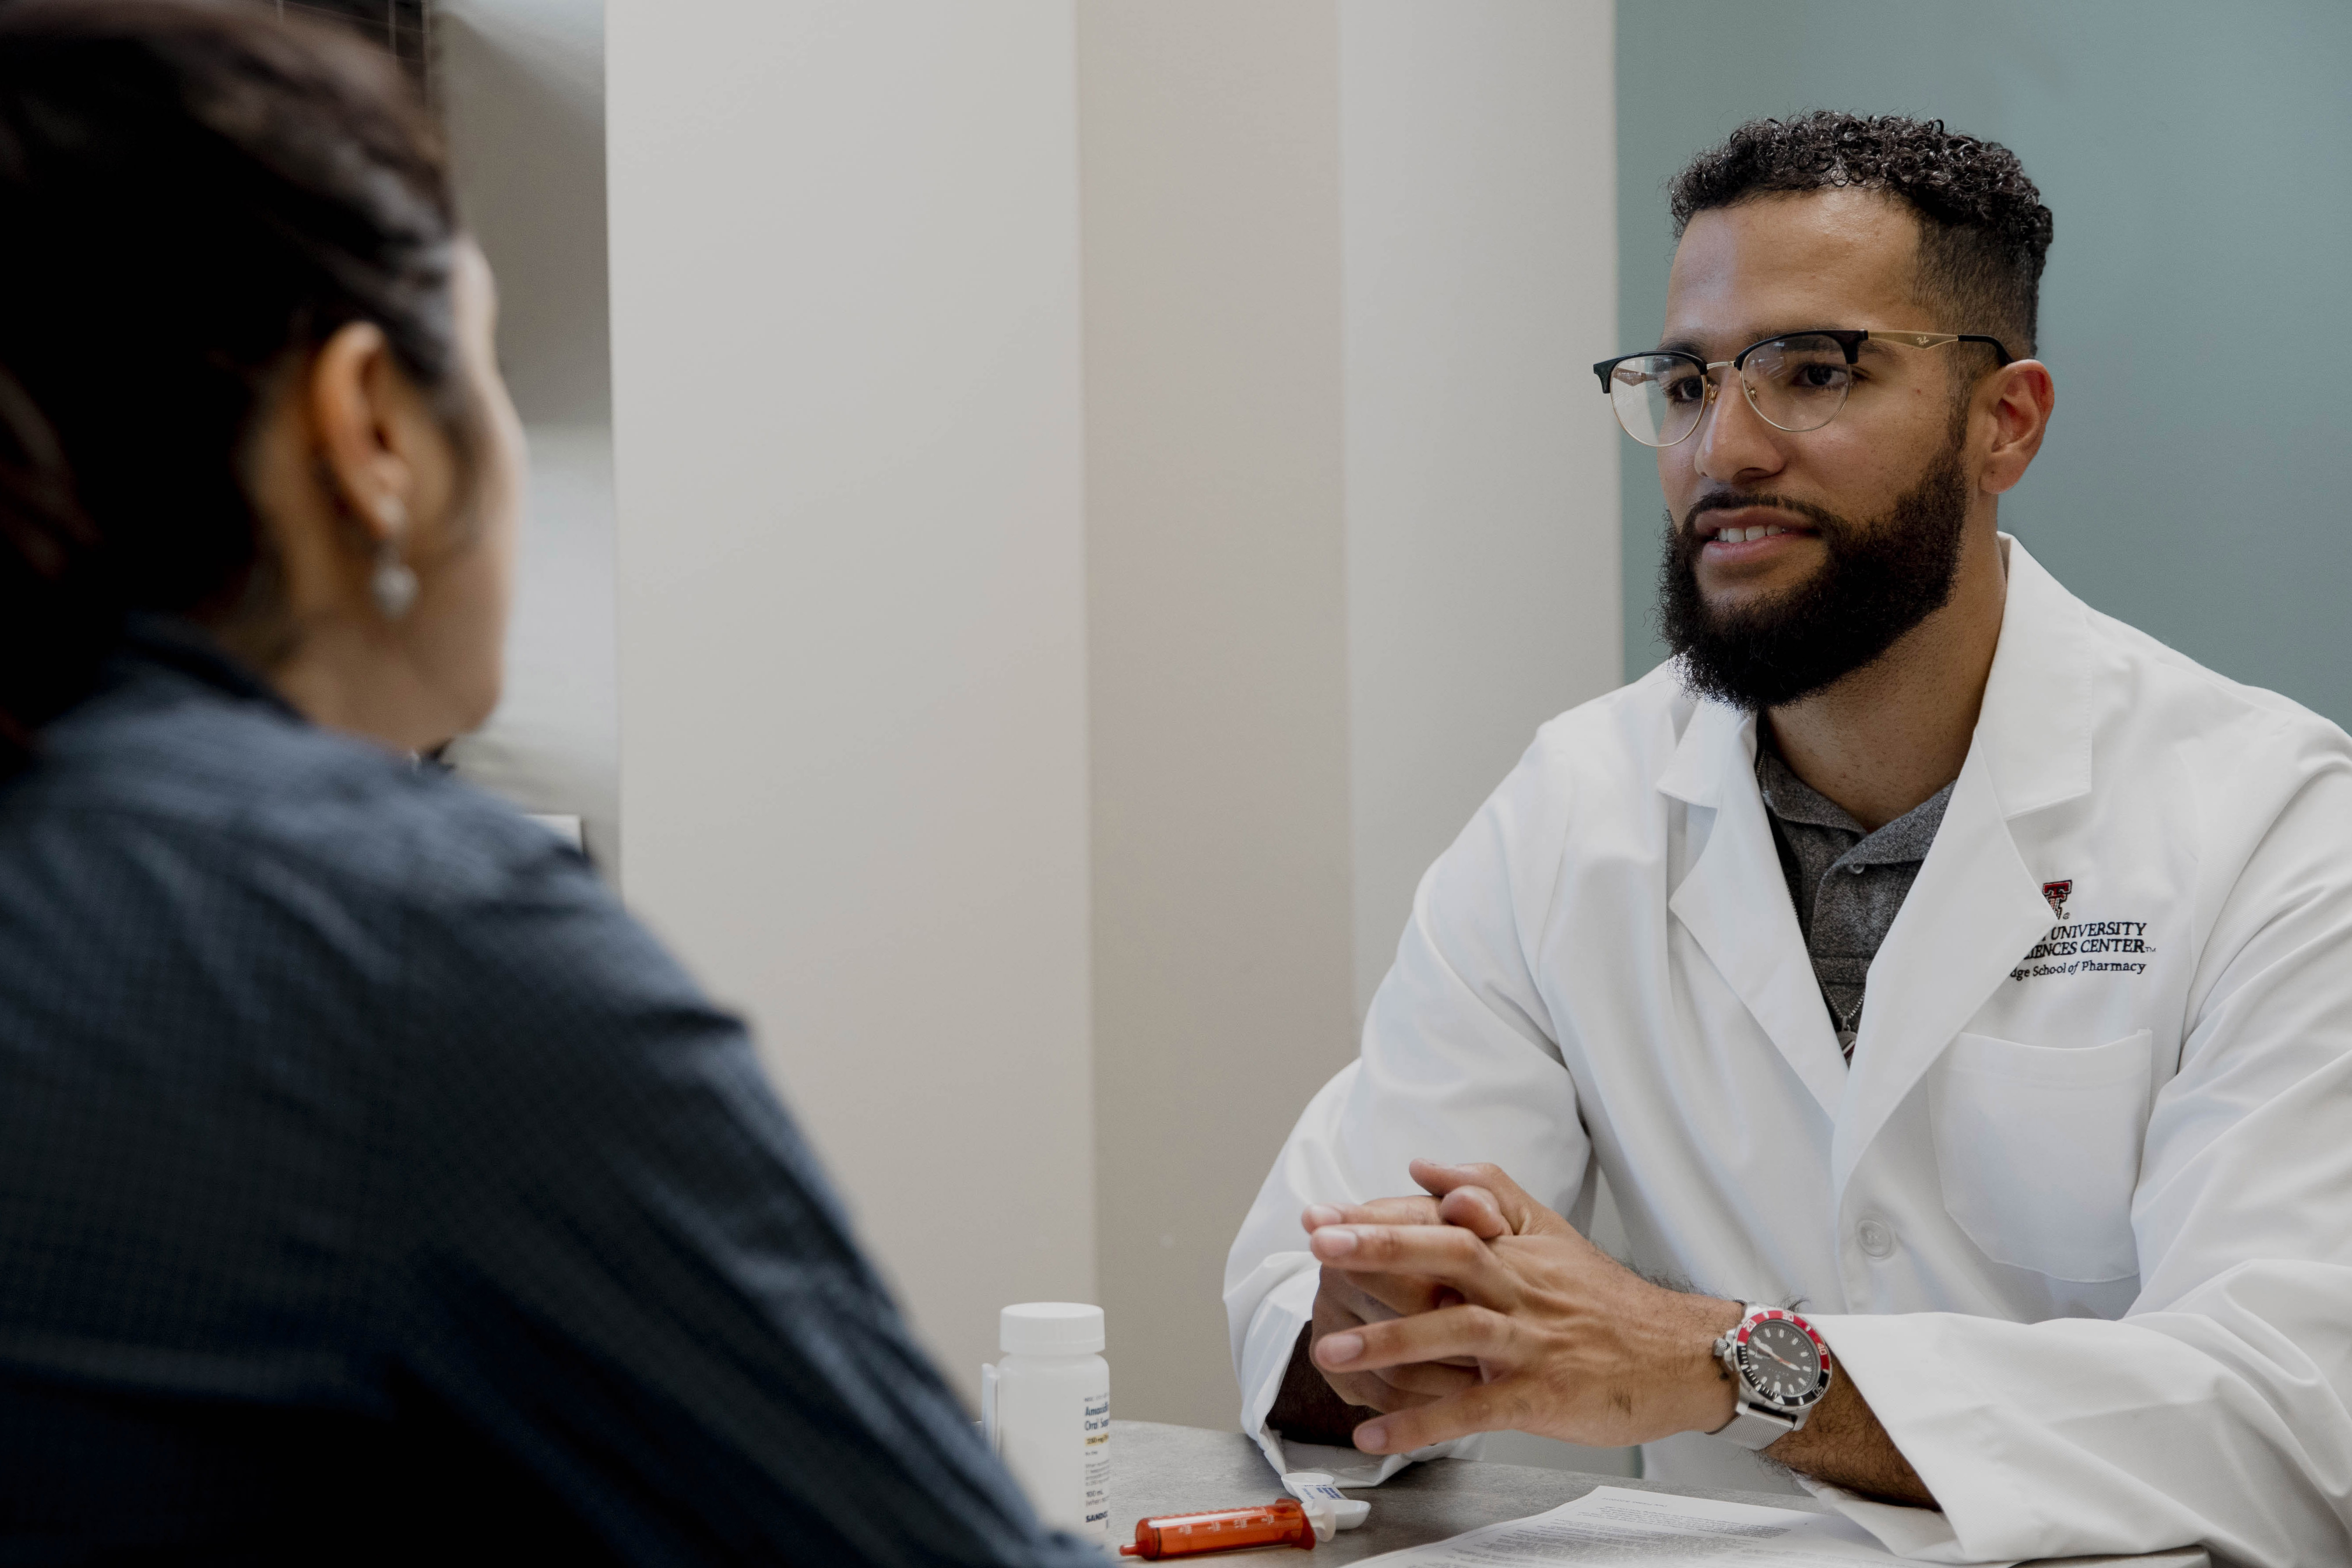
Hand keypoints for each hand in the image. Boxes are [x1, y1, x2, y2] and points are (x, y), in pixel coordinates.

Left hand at [1306, 1160, 1742, 1453]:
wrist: (1676, 1354)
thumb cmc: (1603, 1298)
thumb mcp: (1549, 1232)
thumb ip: (1486, 1192)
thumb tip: (1421, 1167)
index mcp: (1514, 1249)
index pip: (1441, 1221)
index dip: (1381, 1217)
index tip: (1321, 1216)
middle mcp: (1518, 1288)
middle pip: (1447, 1256)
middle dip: (1381, 1250)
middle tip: (1320, 1248)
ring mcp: (1529, 1343)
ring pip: (1455, 1330)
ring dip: (1389, 1341)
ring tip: (1327, 1349)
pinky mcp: (1539, 1395)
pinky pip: (1474, 1409)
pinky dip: (1422, 1424)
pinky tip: (1374, 1436)